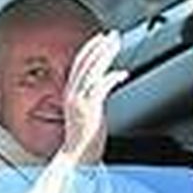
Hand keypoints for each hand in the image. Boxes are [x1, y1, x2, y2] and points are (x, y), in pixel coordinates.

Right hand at [60, 30, 124, 163]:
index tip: (102, 38)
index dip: (91, 49)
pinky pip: (100, 87)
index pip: (79, 64)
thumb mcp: (89, 111)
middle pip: (84, 62)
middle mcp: (72, 94)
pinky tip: (122, 73)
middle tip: (112, 35)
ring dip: (105, 56)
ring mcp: (80, 101)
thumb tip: (107, 81)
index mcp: (71, 92)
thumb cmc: (86, 137)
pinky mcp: (89, 110)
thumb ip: (95, 95)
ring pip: (91, 71)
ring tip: (116, 46)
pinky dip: (111, 78)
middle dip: (99, 46)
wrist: (78, 158)